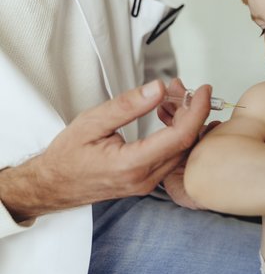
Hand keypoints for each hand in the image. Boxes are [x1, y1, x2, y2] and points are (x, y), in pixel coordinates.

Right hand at [0, 80, 210, 221]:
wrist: (53, 185)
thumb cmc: (67, 155)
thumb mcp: (93, 121)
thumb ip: (128, 105)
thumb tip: (159, 88)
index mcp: (132, 164)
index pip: (180, 136)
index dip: (197, 111)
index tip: (203, 91)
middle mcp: (145, 178)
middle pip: (186, 143)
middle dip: (192, 111)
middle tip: (183, 88)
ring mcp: (148, 183)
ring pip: (182, 151)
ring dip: (185, 122)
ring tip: (173, 96)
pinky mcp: (147, 181)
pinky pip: (172, 156)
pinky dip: (176, 133)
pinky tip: (167, 115)